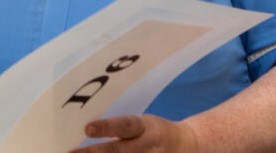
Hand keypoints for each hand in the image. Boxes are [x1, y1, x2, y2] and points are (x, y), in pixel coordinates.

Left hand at [69, 114, 197, 151]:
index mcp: (146, 128)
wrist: (188, 146)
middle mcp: (148, 146)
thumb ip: (121, 129)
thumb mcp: (143, 125)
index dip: (106, 127)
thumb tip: (86, 131)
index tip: (87, 129)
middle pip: (119, 151)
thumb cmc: (155, 133)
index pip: (125, 125)